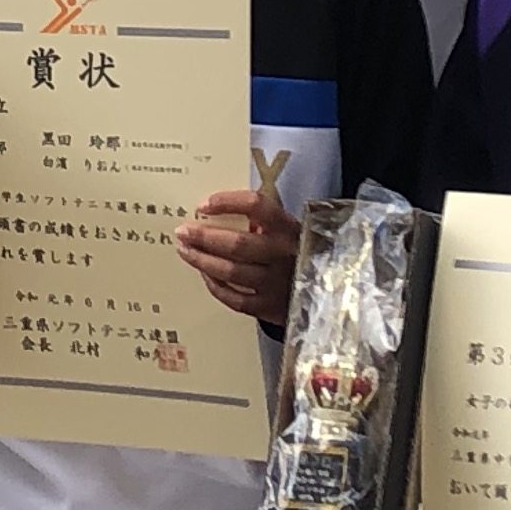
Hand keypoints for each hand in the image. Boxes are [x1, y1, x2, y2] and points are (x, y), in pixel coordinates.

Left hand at [174, 186, 301, 324]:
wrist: (328, 292)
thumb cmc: (296, 253)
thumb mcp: (288, 232)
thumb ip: (262, 222)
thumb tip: (214, 213)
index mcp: (288, 228)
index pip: (256, 206)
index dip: (227, 202)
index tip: (203, 205)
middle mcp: (283, 253)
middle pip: (237, 243)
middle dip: (204, 236)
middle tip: (182, 231)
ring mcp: (276, 283)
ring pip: (231, 272)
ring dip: (202, 260)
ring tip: (185, 251)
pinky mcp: (269, 307)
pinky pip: (234, 298)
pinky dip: (215, 285)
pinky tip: (205, 274)